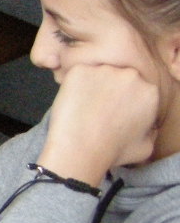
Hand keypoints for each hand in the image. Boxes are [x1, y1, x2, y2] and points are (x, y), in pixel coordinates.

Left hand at [36, 63, 160, 184]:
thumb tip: (148, 127)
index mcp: (149, 92)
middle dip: (108, 90)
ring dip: (90, 86)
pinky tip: (72, 103)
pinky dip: (72, 86)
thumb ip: (150, 130)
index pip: (136, 88)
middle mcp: (130, 76)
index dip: (122, 99)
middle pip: (117, 77)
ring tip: (83, 108)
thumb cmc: (112, 152)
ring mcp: (104, 70)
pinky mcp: (80, 71)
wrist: (81, 149)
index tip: (113, 110)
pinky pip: (76, 74)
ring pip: (96, 74)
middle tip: (96, 108)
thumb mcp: (145, 146)